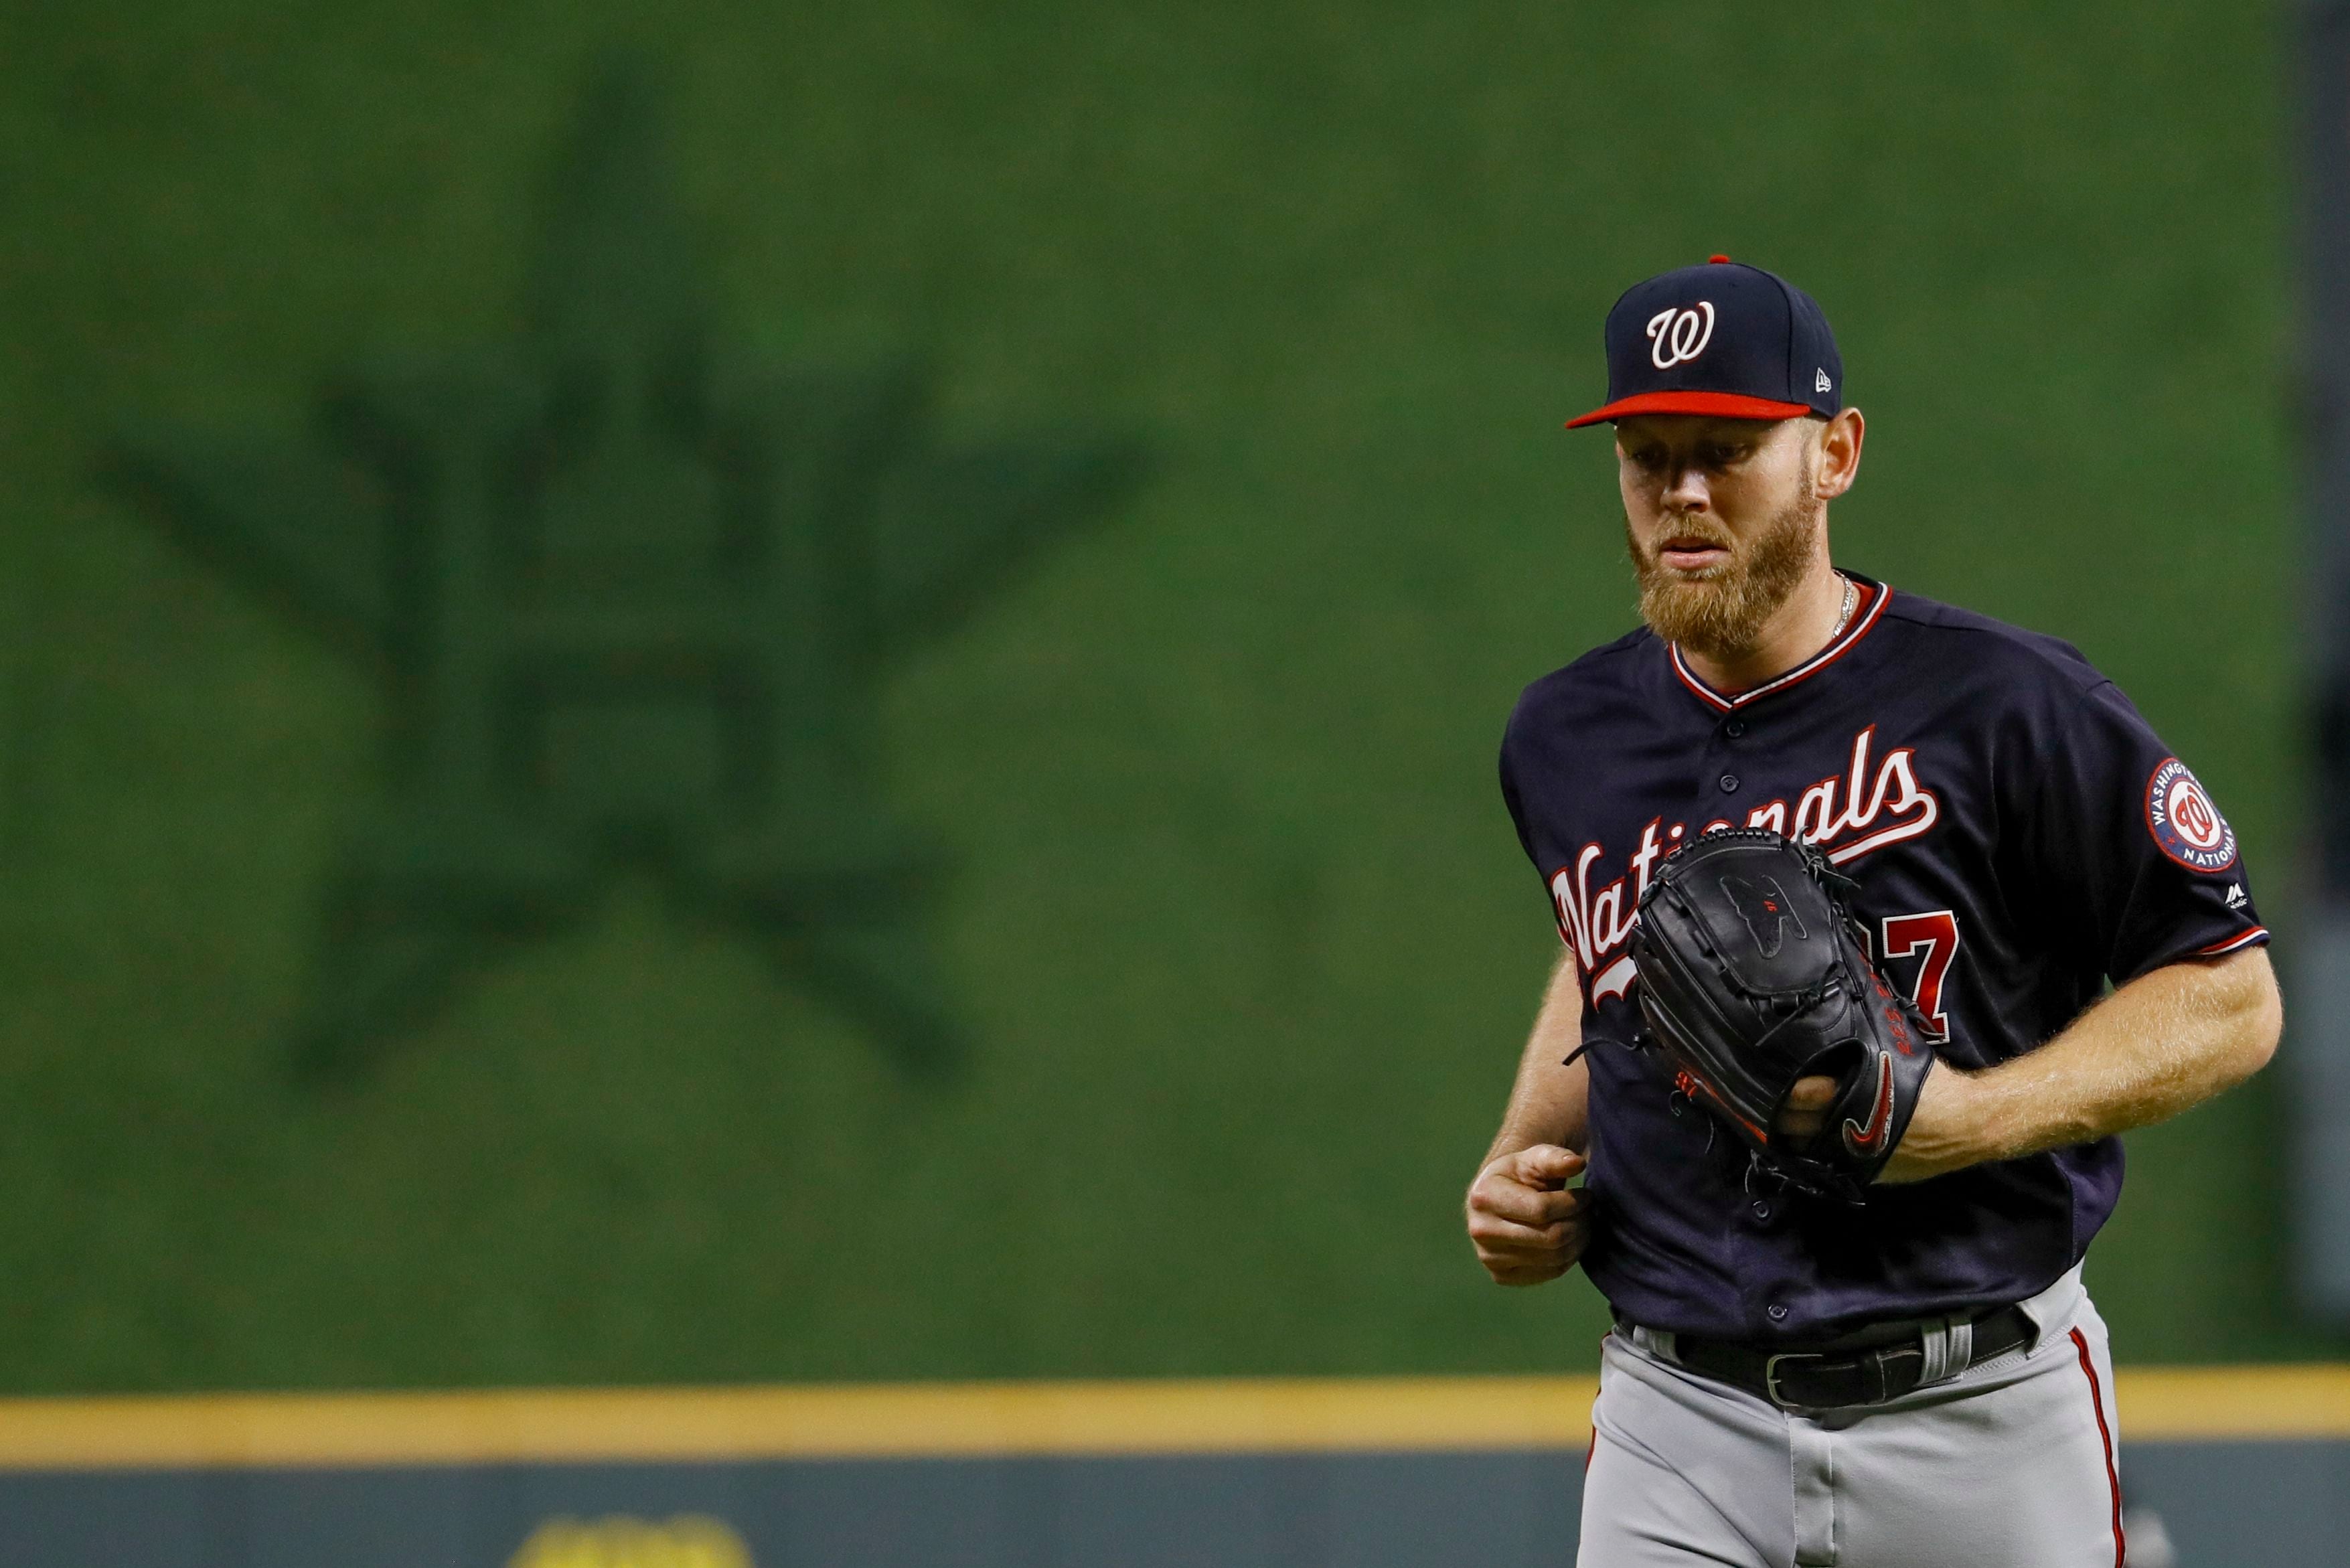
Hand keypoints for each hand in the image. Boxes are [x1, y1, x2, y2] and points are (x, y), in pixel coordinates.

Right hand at [1466, 1145, 1589, 1285]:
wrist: (1498, 1200)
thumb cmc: (1519, 1176)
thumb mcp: (1534, 1158)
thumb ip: (1555, 1158)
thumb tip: (1577, 1163)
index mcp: (1484, 1196)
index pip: (1542, 1210)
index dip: (1573, 1203)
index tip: (1586, 1195)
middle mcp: (1480, 1230)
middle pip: (1551, 1237)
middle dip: (1580, 1222)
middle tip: (1588, 1210)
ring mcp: (1489, 1257)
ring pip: (1554, 1258)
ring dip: (1579, 1240)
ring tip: (1583, 1222)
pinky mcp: (1501, 1276)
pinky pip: (1549, 1273)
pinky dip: (1569, 1257)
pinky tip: (1570, 1239)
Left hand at [1773, 1060, 1976, 1183]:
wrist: (1968, 1125)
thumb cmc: (1932, 1084)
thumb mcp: (1894, 1054)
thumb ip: (1861, 1045)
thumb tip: (1833, 1025)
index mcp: (1855, 1094)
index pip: (1801, 1092)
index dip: (1781, 1084)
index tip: (1763, 1074)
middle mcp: (1848, 1127)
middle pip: (1794, 1122)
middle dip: (1776, 1109)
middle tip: (1760, 1097)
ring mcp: (1853, 1155)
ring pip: (1802, 1147)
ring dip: (1787, 1134)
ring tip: (1772, 1119)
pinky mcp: (1863, 1173)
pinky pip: (1824, 1164)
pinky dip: (1810, 1153)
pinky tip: (1799, 1142)